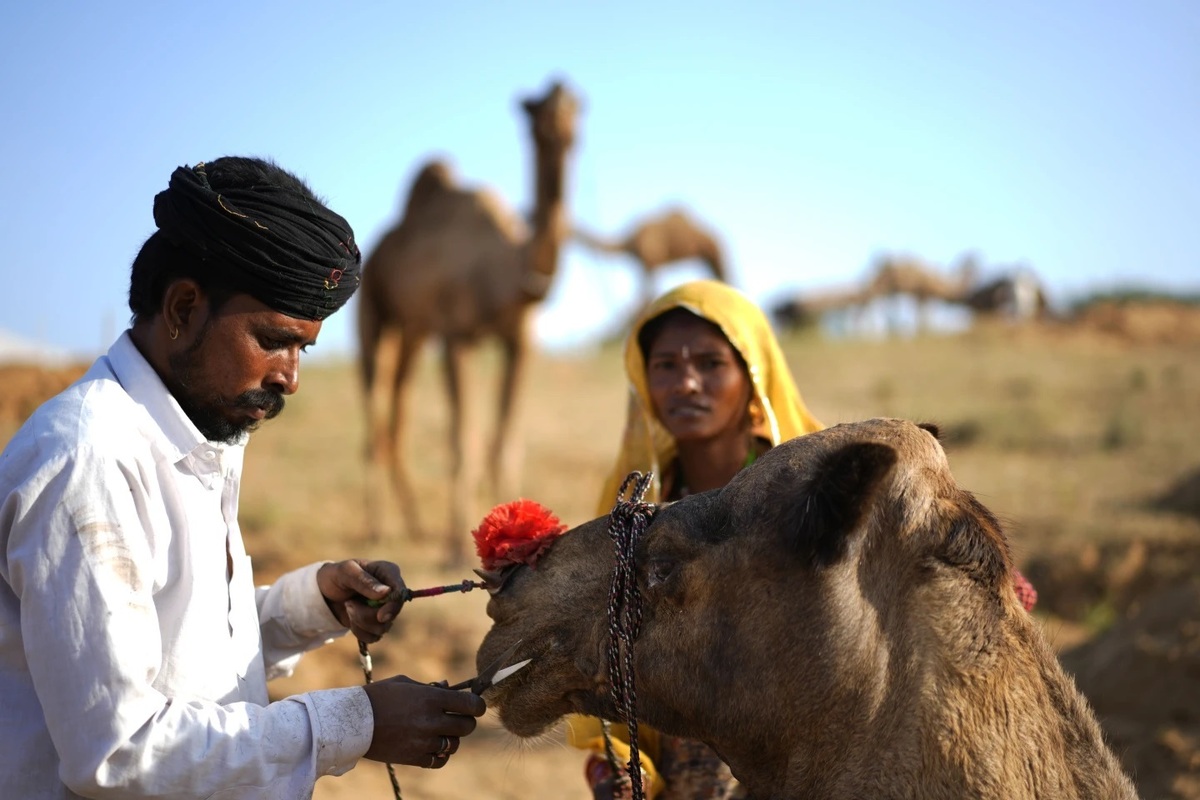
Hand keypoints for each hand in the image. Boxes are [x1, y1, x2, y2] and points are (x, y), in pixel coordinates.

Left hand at [316, 559, 404, 641]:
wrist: (324, 592)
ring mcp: (385, 608)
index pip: (401, 592)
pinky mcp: (377, 623)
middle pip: (392, 613)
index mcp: (388, 573)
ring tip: (348, 607)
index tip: (381, 616)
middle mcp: (391, 591)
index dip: (393, 607)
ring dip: (360, 622)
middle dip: (367, 615)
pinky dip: (359, 631)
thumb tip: (386, 592)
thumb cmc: (336, 576)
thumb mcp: (346, 572)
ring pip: (383, 627)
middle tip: (349, 604)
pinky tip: (351, 618)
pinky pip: (374, 637)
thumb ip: (365, 581)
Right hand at [362, 675, 486, 766]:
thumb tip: (449, 687)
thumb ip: (430, 687)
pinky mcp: (415, 758)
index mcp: (431, 698)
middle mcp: (431, 721)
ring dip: (451, 738)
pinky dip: (440, 755)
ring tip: (438, 731)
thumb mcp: (405, 683)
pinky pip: (440, 760)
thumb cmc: (379, 696)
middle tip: (456, 718)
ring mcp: (424, 741)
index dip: (477, 705)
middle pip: (467, 726)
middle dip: (465, 721)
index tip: (475, 706)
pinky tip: (432, 746)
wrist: (353, 722)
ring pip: (454, 744)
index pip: (471, 705)